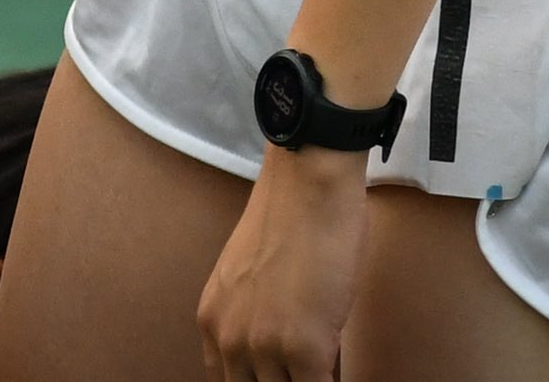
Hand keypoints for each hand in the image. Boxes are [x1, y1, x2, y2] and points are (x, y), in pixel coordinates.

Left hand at [198, 152, 363, 379]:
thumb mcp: (250, 277)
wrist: (309, 185)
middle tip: (298, 373)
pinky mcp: (304, 351)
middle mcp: (229, 339)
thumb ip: (253, 317)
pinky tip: (336, 374)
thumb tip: (278, 349)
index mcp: (212, 320)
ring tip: (320, 372)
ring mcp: (265, 348)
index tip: (279, 376)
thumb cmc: (290, 215)